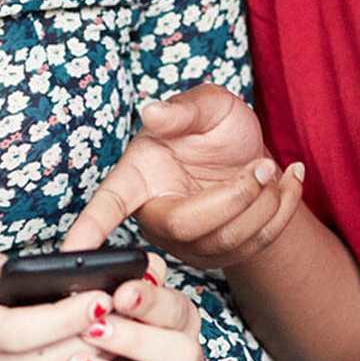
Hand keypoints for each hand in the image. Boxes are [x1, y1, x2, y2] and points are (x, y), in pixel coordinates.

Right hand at [61, 85, 305, 268]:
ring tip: (271, 167)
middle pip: (186, 227)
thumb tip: (152, 110)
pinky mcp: (221, 256)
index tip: (69, 251)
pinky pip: (258, 246)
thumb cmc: (216, 128)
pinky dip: (284, 210)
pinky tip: (290, 181)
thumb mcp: (206, 104)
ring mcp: (188, 243)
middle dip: (234, 197)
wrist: (250, 155)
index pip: (108, 206)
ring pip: (227, 241)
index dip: (89, 229)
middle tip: (261, 165)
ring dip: (264, 203)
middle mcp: (156, 216)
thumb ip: (182, 110)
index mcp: (138, 178)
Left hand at [62, 253, 204, 360]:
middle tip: (93, 331)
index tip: (119, 292)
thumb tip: (82, 252)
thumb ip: (106, 272)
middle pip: (183, 354)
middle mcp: (185, 360)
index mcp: (179, 320)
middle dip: (137, 341)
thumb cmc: (104, 328)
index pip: (177, 308)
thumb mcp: (106, 296)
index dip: (151, 302)